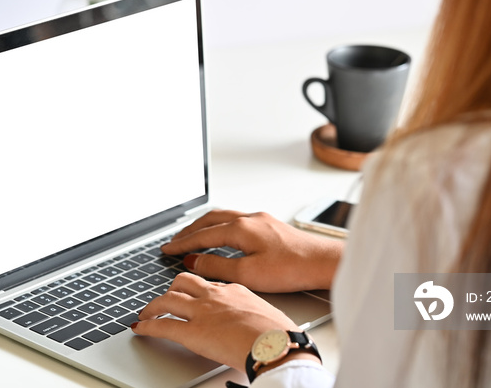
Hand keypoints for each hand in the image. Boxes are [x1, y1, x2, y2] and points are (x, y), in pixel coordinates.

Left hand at [131, 272, 299, 370]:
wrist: (278, 344)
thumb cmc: (280, 334)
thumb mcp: (269, 315)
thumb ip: (254, 316)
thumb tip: (256, 326)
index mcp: (235, 290)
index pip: (210, 284)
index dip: (198, 289)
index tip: (193, 292)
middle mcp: (215, 296)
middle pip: (184, 281)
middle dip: (172, 288)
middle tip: (166, 297)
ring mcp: (202, 312)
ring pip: (168, 300)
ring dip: (153, 306)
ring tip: (146, 312)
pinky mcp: (192, 333)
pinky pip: (163, 326)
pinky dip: (147, 327)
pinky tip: (140, 329)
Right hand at [162, 209, 342, 292]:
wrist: (323, 262)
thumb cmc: (293, 268)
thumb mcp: (248, 274)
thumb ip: (217, 267)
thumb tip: (195, 262)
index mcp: (241, 228)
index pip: (202, 235)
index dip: (182, 244)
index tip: (167, 249)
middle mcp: (249, 218)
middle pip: (209, 220)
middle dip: (189, 231)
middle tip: (174, 242)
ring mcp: (261, 219)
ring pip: (223, 217)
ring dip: (204, 226)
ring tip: (191, 236)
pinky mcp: (270, 225)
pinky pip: (236, 220)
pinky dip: (220, 226)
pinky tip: (221, 235)